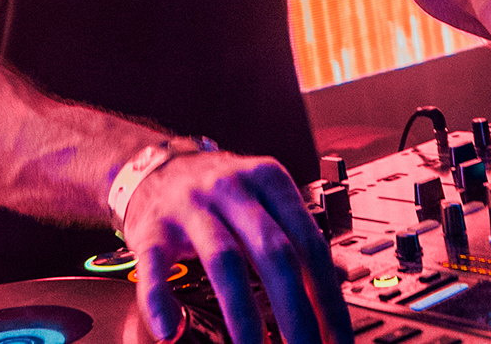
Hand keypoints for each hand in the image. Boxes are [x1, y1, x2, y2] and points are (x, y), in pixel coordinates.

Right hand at [121, 150, 351, 343]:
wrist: (154, 165)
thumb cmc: (218, 191)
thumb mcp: (264, 199)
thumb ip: (296, 235)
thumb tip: (339, 278)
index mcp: (269, 182)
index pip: (310, 243)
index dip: (328, 297)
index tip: (338, 339)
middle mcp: (233, 189)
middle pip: (274, 254)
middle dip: (296, 313)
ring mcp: (191, 207)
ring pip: (224, 260)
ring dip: (243, 314)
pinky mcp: (152, 228)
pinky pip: (155, 267)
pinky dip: (160, 300)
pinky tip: (171, 330)